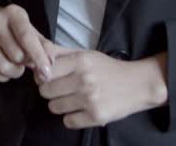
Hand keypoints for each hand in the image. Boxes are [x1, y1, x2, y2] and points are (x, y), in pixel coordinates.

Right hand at [0, 4, 53, 82]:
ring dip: (14, 72)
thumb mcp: (33, 32)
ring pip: (1, 66)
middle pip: (16, 56)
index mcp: (13, 12)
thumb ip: (45, 48)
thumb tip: (48, 66)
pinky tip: (4, 71)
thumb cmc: (16, 31)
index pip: (26, 37)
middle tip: (24, 61)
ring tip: (16, 67)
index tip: (46, 73)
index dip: (38, 57)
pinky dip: (0, 77)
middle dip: (25, 65)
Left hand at [36, 42, 167, 128]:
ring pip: (54, 107)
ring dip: (61, 105)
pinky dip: (72, 118)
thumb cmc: (108, 69)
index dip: (44, 75)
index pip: (45, 70)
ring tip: (73, 99)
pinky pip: (68, 122)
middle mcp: (83, 79)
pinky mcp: (96, 116)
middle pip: (45, 91)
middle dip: (51, 91)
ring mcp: (89, 99)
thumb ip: (61, 53)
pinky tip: (82, 110)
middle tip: (62, 89)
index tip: (50, 77)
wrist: (138, 84)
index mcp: (80, 61)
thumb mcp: (86, 54)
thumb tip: (37, 54)